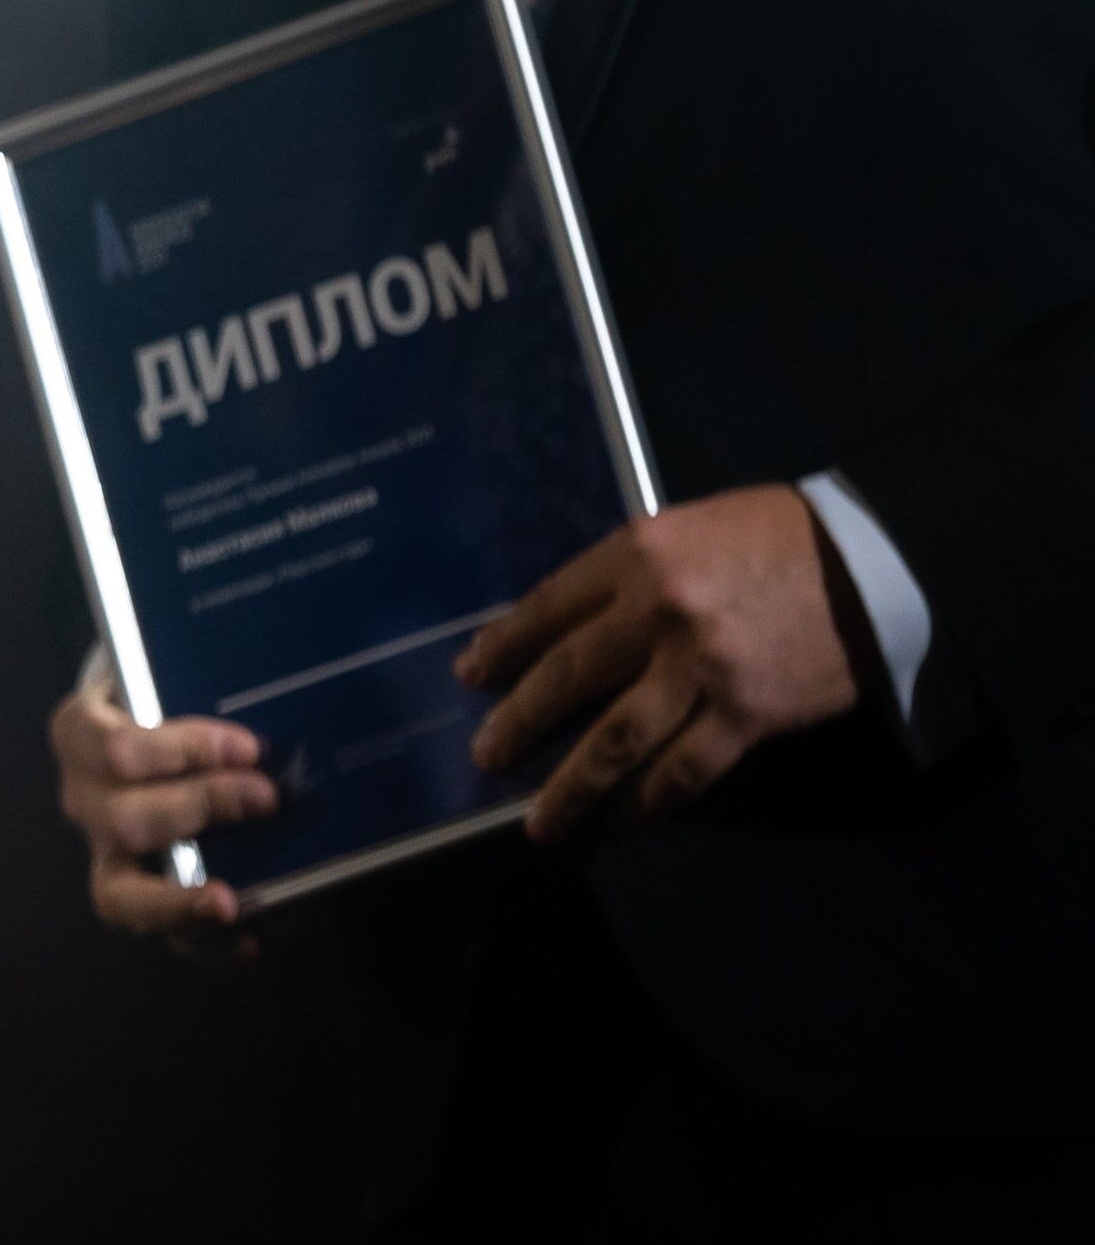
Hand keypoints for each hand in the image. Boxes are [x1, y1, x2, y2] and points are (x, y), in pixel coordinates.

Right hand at [51, 666, 279, 938]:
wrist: (136, 730)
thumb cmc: (156, 699)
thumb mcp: (161, 677)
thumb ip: (194, 688)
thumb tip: (269, 718)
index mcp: (80, 734)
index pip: (119, 750)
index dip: (183, 751)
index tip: (248, 748)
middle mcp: (82, 799)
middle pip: (123, 819)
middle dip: (200, 810)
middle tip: (266, 798)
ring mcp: (102, 853)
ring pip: (118, 893)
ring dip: (179, 897)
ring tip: (229, 902)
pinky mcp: (130, 894)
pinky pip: (158, 932)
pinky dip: (202, 942)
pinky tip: (247, 939)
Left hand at [458, 484, 858, 839]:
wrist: (877, 562)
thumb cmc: (779, 536)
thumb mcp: (689, 528)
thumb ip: (632, 572)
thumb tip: (576, 624)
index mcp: (638, 554)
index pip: (549, 606)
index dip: (505, 646)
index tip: (472, 676)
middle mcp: (657, 612)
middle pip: (568, 676)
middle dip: (521, 720)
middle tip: (487, 755)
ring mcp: (702, 668)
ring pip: (617, 738)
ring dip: (573, 785)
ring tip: (541, 821)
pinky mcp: (747, 714)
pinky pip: (685, 770)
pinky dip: (650, 801)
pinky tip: (623, 819)